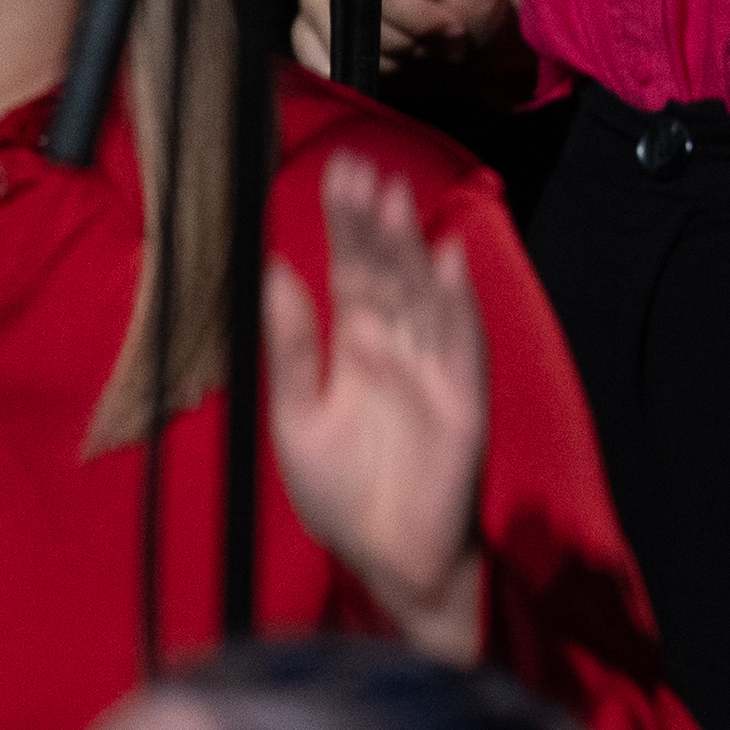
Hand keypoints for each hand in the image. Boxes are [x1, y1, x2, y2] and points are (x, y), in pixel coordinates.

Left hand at [267, 154, 491, 661]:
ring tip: (394, 199)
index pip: (352, 270)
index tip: (337, 174)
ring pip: (422, 292)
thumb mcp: (296, 418)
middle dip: (374, 222)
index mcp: (356, 346)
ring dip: (410, 246)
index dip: (346, 224)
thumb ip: (290, 348)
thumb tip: (267, 273)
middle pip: (387, 271)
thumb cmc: (341, 493)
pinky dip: (456, 300)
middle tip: (359, 170)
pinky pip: (461, 339)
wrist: (386, 559)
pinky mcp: (462, 395)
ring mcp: (433, 365)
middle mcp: (397, 345)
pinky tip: (447, 259)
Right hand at [288, 0, 529, 94]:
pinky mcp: (308, 37)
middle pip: (350, 10)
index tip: (445, 21)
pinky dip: (365, 74)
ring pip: (341, 42)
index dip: (402, 0)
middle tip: (443, 37)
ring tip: (423, 47)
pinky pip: (323, 64)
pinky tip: (395, 64)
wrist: (465, 39)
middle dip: (405, 34)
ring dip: (392, 57)